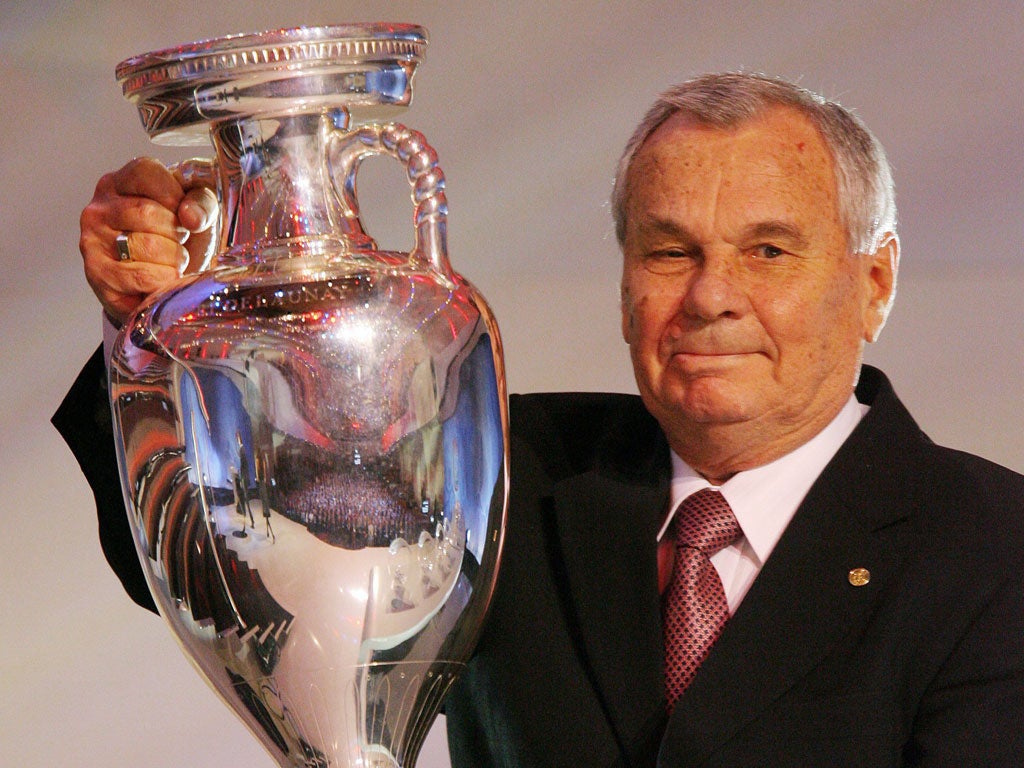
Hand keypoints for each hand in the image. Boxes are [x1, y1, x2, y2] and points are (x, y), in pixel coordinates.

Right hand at [79, 157, 218, 324]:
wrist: (171, 287)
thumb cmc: (182, 243)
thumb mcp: (201, 212)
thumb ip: (203, 202)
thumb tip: (191, 217)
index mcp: (121, 183)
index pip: (145, 172)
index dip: (174, 196)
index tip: (183, 216)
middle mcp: (100, 208)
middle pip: (147, 212)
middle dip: (176, 234)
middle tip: (177, 243)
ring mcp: (93, 240)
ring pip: (146, 245)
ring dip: (173, 260)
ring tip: (170, 262)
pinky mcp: (97, 274)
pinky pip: (142, 276)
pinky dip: (163, 281)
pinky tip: (161, 280)